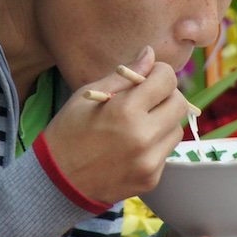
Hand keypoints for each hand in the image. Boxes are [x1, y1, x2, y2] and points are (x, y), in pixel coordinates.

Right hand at [43, 46, 188, 203]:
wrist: (57, 182)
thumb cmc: (68, 132)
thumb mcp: (89, 95)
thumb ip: (125, 75)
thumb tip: (150, 54)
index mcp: (126, 110)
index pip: (167, 80)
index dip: (159, 73)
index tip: (149, 76)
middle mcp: (143, 136)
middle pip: (179, 104)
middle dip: (167, 95)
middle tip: (147, 98)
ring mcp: (149, 161)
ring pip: (176, 129)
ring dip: (163, 121)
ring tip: (138, 123)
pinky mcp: (151, 179)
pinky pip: (165, 152)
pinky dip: (155, 144)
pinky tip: (132, 145)